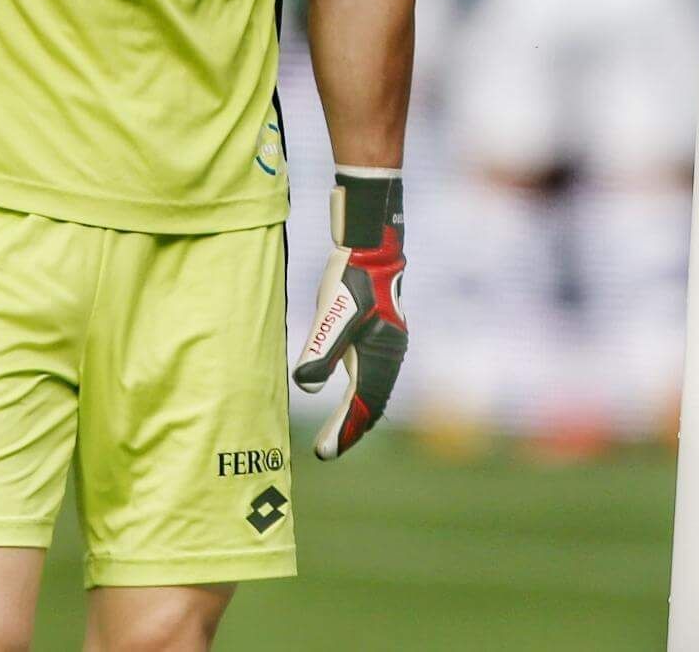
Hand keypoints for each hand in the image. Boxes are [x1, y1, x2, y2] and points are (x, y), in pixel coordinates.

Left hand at [292, 169, 406, 458]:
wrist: (371, 245)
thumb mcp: (330, 313)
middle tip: (326, 450)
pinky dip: (362, 395)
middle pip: (372, 403)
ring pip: (374, 391)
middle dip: (350, 428)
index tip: (325, 452)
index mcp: (381, 353)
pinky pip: (373, 377)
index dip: (344, 430)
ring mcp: (388, 345)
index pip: (363, 404)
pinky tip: (348, 397)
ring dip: (356, 414)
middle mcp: (390, 353)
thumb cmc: (350, 277)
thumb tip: (308, 387)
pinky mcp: (381, 335)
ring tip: (337, 434)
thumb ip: (320, 350)